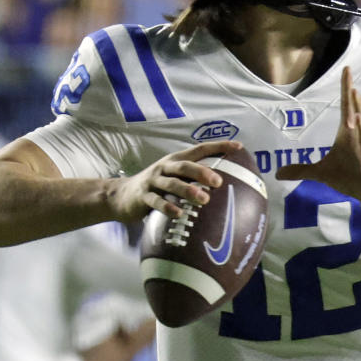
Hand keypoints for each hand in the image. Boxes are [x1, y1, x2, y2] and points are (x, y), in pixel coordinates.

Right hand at [106, 140, 241, 221]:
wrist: (121, 196)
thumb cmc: (157, 187)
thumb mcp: (174, 178)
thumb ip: (192, 178)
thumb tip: (226, 185)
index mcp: (176, 160)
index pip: (200, 149)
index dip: (219, 146)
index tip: (239, 147)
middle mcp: (165, 167)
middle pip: (185, 166)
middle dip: (202, 172)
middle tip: (219, 182)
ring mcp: (153, 181)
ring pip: (172, 184)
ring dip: (188, 191)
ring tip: (204, 200)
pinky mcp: (143, 196)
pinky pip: (156, 201)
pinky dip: (168, 207)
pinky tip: (179, 214)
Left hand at [276, 66, 360, 212]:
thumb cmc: (349, 175)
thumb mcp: (322, 173)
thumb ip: (301, 170)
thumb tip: (278, 173)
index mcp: (348, 134)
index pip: (347, 108)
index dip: (346, 89)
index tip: (346, 70)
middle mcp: (359, 139)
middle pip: (358, 117)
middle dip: (355, 104)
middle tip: (351, 87)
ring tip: (357, 116)